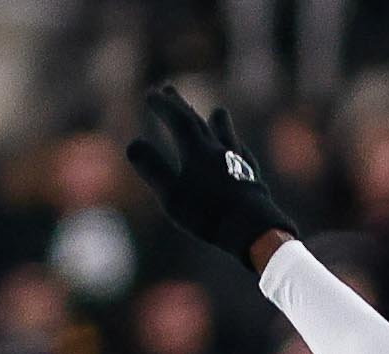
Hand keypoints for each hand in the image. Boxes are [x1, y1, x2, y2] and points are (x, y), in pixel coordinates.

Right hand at [127, 84, 297, 271]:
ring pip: (228, 137)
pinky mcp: (254, 180)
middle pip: (199, 123)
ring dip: (219, 123)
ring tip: (218, 112)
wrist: (255, 230)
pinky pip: (245, 156)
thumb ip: (152, 169)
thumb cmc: (209, 214)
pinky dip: (238, 148)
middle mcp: (219, 151)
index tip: (150, 94)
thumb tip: (133, 144)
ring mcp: (240, 164)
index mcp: (197, 151)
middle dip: (182, 106)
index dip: (163, 106)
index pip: (178, 121)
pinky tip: (241, 150)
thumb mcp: (172, 195)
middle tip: (169, 90)